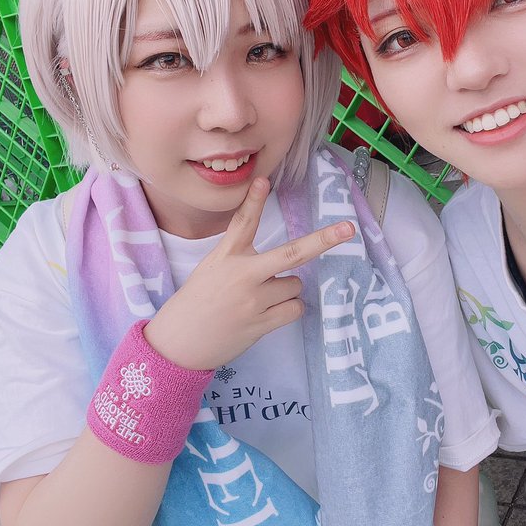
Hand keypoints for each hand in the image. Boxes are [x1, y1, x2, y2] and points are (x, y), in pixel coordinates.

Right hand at [143, 177, 353, 369]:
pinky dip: (288, 309)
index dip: (254, 200)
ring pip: (295, 285)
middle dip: (323, 240)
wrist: (177, 343)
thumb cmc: (198, 302)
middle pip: (291, 253)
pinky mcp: (261, 323)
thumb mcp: (211, 268)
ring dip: (286, 290)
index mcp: (226, 256)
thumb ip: (239, 256)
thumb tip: (281, 257)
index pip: (243, 223)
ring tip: (260, 299)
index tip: (263, 181)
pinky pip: (294, 309)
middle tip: (348, 229)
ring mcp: (253, 300)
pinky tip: (267, 313)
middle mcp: (242, 275)